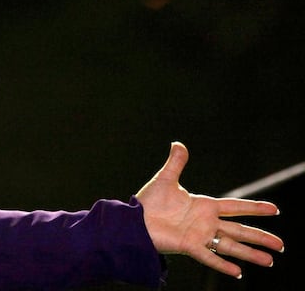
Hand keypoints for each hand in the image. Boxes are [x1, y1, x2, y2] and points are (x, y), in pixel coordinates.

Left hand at [135, 141, 283, 278]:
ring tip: (270, 261)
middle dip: (260, 236)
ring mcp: (199, 236)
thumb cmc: (149, 202)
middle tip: (281, 245)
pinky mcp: (188, 246)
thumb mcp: (165, 179)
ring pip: (230, 246)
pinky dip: (222, 264)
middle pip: (239, 230)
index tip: (275, 209)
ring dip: (250, 254)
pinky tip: (238, 271)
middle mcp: (206, 223)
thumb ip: (176, 163)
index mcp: (204, 206)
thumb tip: (178, 143)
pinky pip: (209, 257)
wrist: (133, 220)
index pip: (235, 207)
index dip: (254, 208)